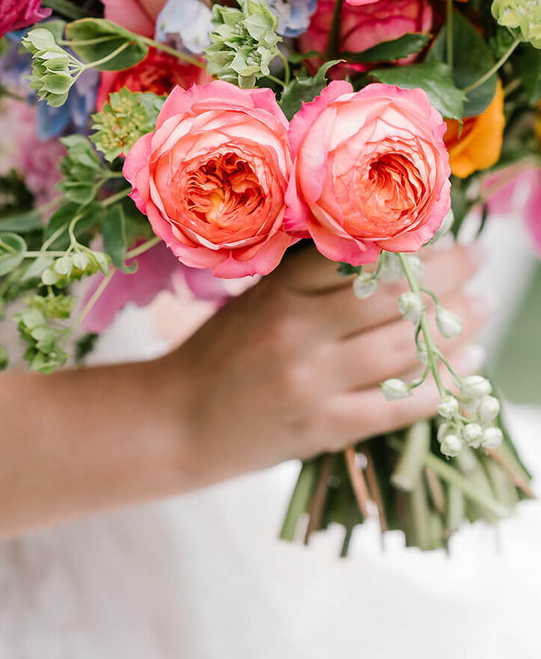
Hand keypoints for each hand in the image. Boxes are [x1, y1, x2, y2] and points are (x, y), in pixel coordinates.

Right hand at [170, 243, 485, 484]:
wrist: (177, 421)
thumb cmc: (218, 354)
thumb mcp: (254, 301)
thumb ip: (308, 280)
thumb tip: (385, 252)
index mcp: (279, 290)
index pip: (360, 254)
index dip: (412, 241)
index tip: (446, 231)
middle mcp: (297, 331)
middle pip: (392, 297)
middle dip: (448, 277)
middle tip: (480, 264)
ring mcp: (312, 382)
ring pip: (404, 348)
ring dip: (454, 328)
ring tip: (481, 312)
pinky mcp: (323, 427)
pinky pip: (398, 404)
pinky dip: (438, 385)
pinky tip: (464, 369)